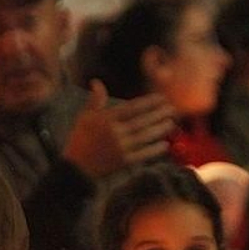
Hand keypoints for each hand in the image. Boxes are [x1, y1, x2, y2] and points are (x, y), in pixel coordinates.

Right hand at [60, 80, 176, 178]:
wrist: (75, 167)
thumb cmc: (79, 140)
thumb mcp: (84, 117)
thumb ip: (94, 100)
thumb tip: (96, 82)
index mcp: (106, 120)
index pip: (132, 108)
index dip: (148, 103)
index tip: (161, 98)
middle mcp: (114, 132)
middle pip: (142, 121)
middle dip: (158, 114)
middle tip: (172, 109)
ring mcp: (120, 148)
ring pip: (144, 136)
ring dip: (159, 129)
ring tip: (171, 123)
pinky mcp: (123, 162)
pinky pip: (142, 154)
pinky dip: (154, 150)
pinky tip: (164, 145)